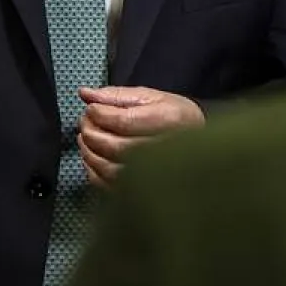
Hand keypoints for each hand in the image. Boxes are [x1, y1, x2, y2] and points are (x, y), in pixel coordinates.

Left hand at [76, 86, 203, 188]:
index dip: (100, 114)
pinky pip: (110, 186)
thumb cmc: (175, 118)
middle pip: (116, 147)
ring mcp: (156, 175)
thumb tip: (85, 94)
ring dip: (89, 152)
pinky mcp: (145, 191)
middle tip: (85, 122)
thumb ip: (116, 95)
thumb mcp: (151, 97)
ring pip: (110, 169)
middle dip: (92, 133)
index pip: (124, 122)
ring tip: (87, 138)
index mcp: (169, 120)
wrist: (200, 145)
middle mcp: (165, 150)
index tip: (91, 108)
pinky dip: (93, 172)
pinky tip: (93, 157)